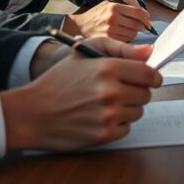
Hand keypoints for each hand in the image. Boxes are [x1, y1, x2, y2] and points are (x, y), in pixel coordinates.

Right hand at [1, 37, 162, 151]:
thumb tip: (150, 52)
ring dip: (126, 109)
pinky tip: (98, 117)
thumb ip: (120, 49)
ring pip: (138, 112)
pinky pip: (126, 128)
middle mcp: (110, 92)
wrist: (31, 113)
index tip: (149, 79)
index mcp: (107, 68)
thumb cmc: (57, 82)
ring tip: (103, 104)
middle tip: (117, 91)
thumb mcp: (83, 54)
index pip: (149, 74)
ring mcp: (108, 115)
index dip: (152, 77)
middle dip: (135, 92)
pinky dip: (117, 124)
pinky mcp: (104, 135)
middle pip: (145, 94)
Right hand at [65, 0, 151, 41]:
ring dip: (134, 33)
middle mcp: (112, 18)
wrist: (80, 26)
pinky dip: (127, 39)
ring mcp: (110, 30)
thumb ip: (126, 5)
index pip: (138, 12)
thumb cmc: (97, 14)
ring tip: (126, 30)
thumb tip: (145, 14)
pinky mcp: (108, 40)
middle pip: (137, 25)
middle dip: (141, 26)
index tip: (149, 21)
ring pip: (133, 34)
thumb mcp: (109, 4)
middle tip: (141, 26)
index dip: (146, 18)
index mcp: (114, 7)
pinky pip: (126, 41)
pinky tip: (120, 35)